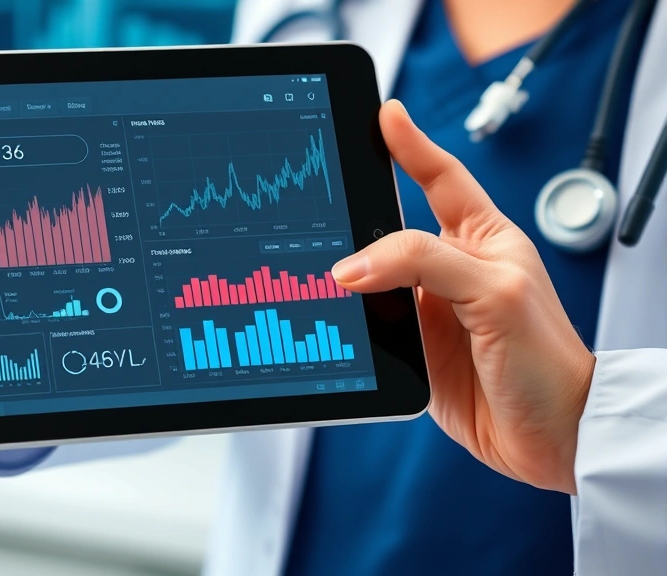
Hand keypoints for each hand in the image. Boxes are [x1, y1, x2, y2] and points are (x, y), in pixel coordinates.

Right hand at [332, 101, 594, 493]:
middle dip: (358, 214)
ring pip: (372, 278)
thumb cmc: (546, 359)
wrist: (550, 438)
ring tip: (317, 267)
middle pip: (392, 228)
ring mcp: (429, 311)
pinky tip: (330, 315)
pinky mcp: (410, 350)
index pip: (442, 179)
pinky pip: (367, 324)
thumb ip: (424, 264)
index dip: (412, 146)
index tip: (384, 116)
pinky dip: (345, 319)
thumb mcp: (494, 291)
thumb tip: (354, 266)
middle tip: (324, 199)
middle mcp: (451, 270)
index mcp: (483, 239)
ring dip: (347, 275)